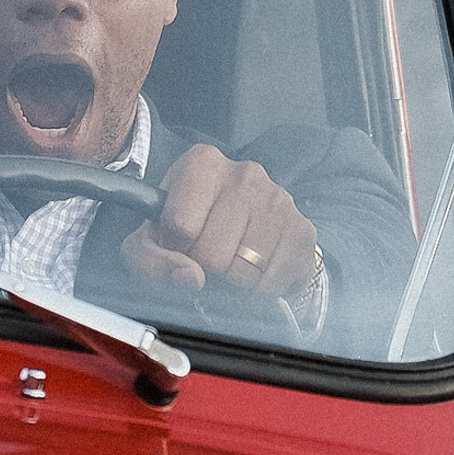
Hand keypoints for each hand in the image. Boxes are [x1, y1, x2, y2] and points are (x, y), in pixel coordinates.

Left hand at [121, 144, 316, 298]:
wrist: (242, 230)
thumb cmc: (190, 231)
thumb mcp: (153, 240)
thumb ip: (150, 259)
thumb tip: (189, 277)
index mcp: (201, 164)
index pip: (180, 226)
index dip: (176, 249)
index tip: (182, 243)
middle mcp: (243, 174)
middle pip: (211, 254)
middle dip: (205, 269)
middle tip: (208, 258)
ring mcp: (277, 200)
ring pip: (243, 273)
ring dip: (232, 283)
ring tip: (231, 264)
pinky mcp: (303, 229)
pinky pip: (273, 282)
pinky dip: (260, 290)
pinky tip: (255, 271)